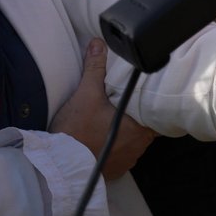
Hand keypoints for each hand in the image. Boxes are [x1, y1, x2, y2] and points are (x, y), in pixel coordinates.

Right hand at [50, 38, 155, 179]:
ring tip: (114, 121)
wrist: (57, 166)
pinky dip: (116, 148)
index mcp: (140, 127)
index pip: (158, 112)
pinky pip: (122, 155)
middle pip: (147, 126)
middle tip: (126, 104)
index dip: (153, 103)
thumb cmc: (75, 132)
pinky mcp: (115, 171)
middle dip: (137, 115)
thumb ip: (95, 68)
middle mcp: (139, 146)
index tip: (148, 95)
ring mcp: (128, 160)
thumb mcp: (86, 95)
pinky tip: (105, 139)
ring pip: (135, 141)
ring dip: (127, 133)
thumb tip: (98, 44)